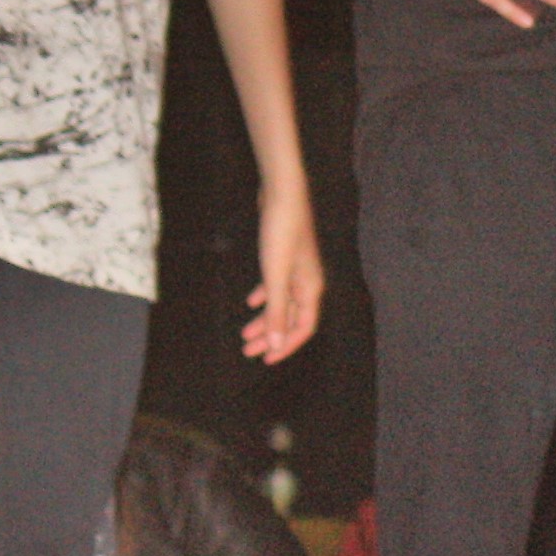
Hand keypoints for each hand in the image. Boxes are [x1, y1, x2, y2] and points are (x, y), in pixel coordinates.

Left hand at [243, 183, 322, 364]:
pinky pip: (276, 286)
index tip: (265, 359)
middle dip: (270, 337)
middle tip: (248, 351)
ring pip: (281, 303)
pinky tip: (251, 300)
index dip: (285, 346)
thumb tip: (274, 343)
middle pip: (290, 319)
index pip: (302, 328)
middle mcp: (307, 283)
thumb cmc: (281, 235)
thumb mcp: (275, 277)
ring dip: (264, 319)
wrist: (283, 196)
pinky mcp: (284, 257)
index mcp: (310, 289)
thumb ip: (275, 311)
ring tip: (244, 332)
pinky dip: (264, 297)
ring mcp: (297, 270)